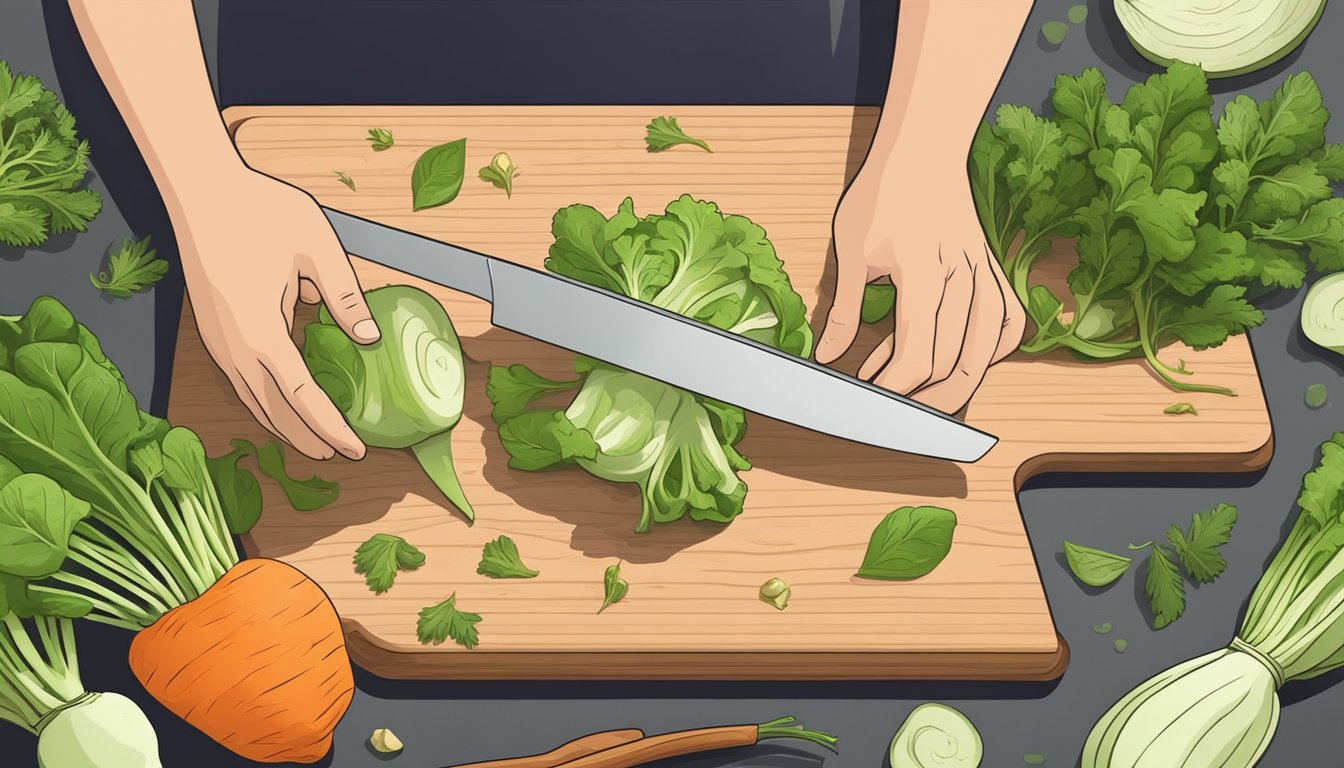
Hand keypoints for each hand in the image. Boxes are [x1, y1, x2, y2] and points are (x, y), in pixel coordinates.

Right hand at [174, 167, 375, 459]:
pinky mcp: (214, 334)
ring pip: (254, 401)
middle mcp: (235, 347)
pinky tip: (287, 407)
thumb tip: (370, 339)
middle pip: (275, 411)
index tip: (357, 449)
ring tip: (318, 444)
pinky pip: (243, 383)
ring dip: (287, 426)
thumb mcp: (317, 247)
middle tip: (344, 456)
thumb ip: (345, 296)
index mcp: (261, 332)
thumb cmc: (259, 210)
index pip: (303, 397)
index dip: (331, 427)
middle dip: (310, 438)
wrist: (200, 191)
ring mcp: (219, 343)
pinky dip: (268, 403)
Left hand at [816, 151, 1024, 413]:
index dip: (891, 388)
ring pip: (984, 352)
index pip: (915, 356)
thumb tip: (826, 355)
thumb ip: (845, 311)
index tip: (868, 398)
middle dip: (921, 398)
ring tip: (919, 395)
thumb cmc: (884, 193)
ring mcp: (984, 275)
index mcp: (923, 277)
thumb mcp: (850, 252)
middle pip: (952, 364)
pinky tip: (966, 359)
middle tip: (890, 409)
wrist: (922, 148)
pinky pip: (1007, 322)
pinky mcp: (993, 270)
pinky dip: (991, 349)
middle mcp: (962, 280)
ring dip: (954, 382)